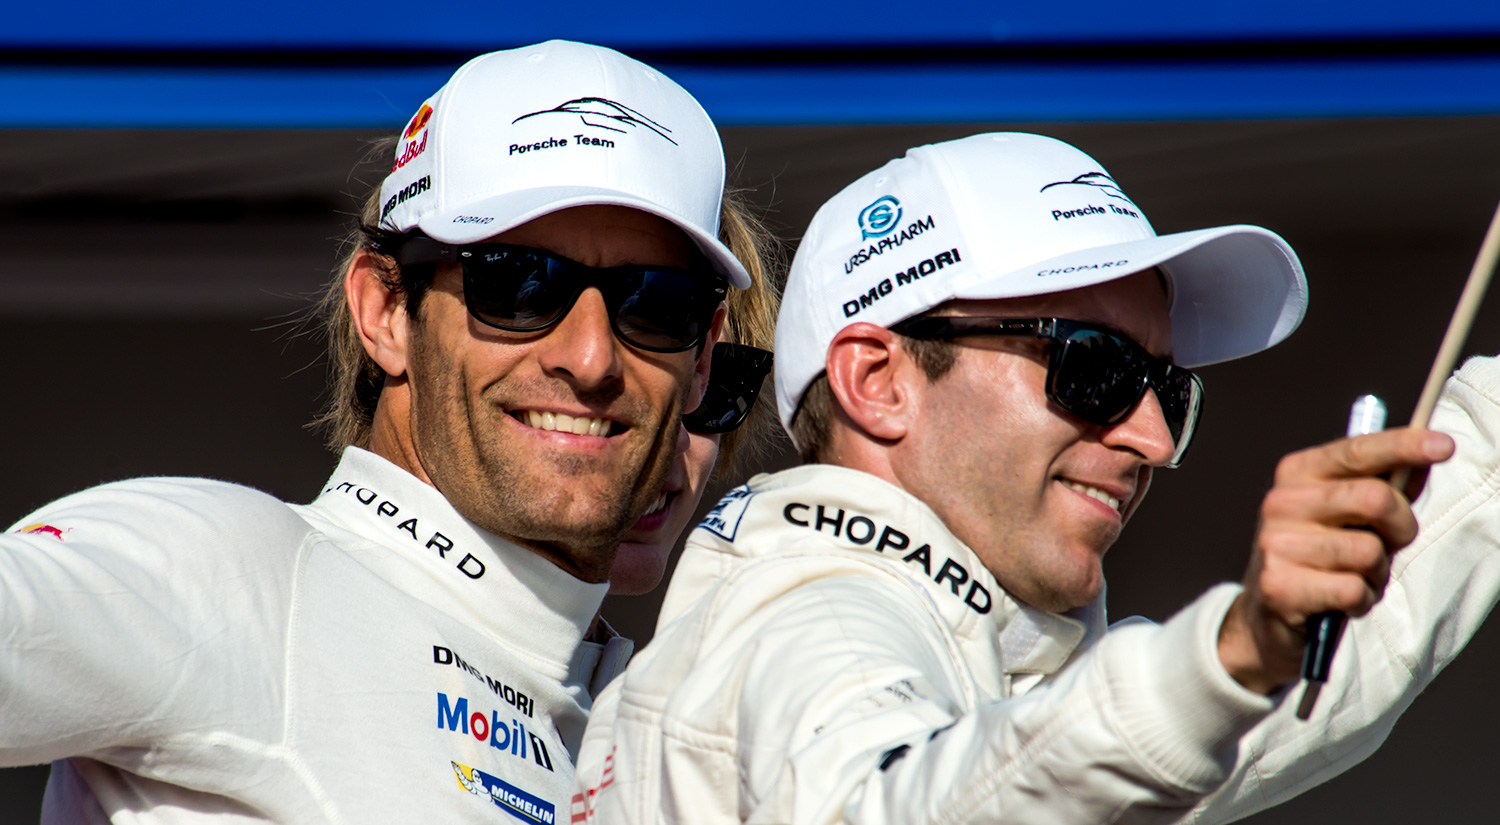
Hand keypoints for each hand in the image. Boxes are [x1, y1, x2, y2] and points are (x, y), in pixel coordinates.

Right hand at [1218, 428, 1453, 694]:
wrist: (1267, 616)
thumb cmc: (1321, 559)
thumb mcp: (1350, 517)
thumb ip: (1385, 487)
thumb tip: (1426, 459)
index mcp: (1296, 474)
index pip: (1357, 451)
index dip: (1403, 446)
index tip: (1444, 445)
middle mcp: (1280, 502)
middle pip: (1374, 499)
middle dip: (1401, 527)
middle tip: (1391, 545)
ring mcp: (1275, 544)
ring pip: (1368, 551)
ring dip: (1377, 573)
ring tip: (1356, 578)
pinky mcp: (1278, 587)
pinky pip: (1352, 589)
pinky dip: (1360, 601)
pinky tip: (1342, 602)